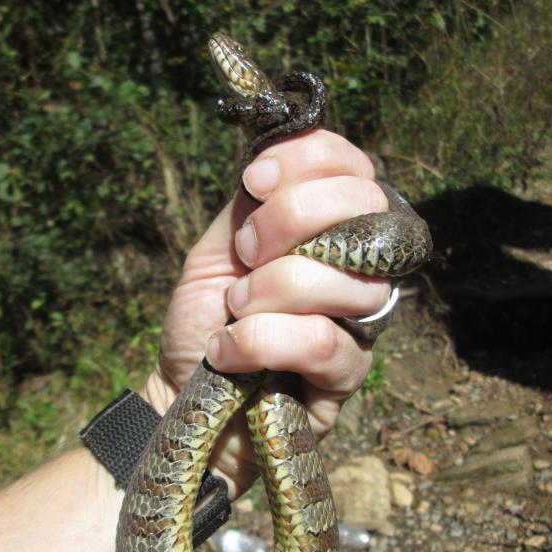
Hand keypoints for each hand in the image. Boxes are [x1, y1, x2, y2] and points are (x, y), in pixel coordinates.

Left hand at [143, 129, 390, 497]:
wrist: (184, 393)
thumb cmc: (203, 320)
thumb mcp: (216, 248)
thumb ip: (250, 205)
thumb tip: (274, 158)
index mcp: (328, 230)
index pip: (355, 169)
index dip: (313, 159)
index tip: (255, 180)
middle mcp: (356, 268)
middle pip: (368, 210)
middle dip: (291, 219)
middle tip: (244, 254)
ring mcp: (359, 322)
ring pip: (346, 280)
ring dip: (271, 291)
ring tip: (232, 312)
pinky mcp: (347, 376)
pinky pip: (323, 342)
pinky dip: (261, 342)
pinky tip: (228, 354)